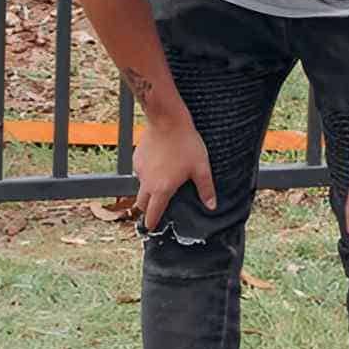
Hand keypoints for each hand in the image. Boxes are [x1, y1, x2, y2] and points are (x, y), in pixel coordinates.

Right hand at [134, 116, 215, 230]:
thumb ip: (206, 189)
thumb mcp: (201, 168)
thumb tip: (211, 205)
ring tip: (160, 182)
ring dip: (148, 189)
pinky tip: (158, 164)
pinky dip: (147, 172)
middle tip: (153, 210)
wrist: (167, 121)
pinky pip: (140, 171)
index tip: (151, 227)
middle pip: (141, 203)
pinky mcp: (136, 158)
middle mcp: (147, 183)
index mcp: (162, 189)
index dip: (152, 222)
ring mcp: (139, 170)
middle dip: (146, 209)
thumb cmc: (185, 144)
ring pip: (140, 186)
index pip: (153, 213)